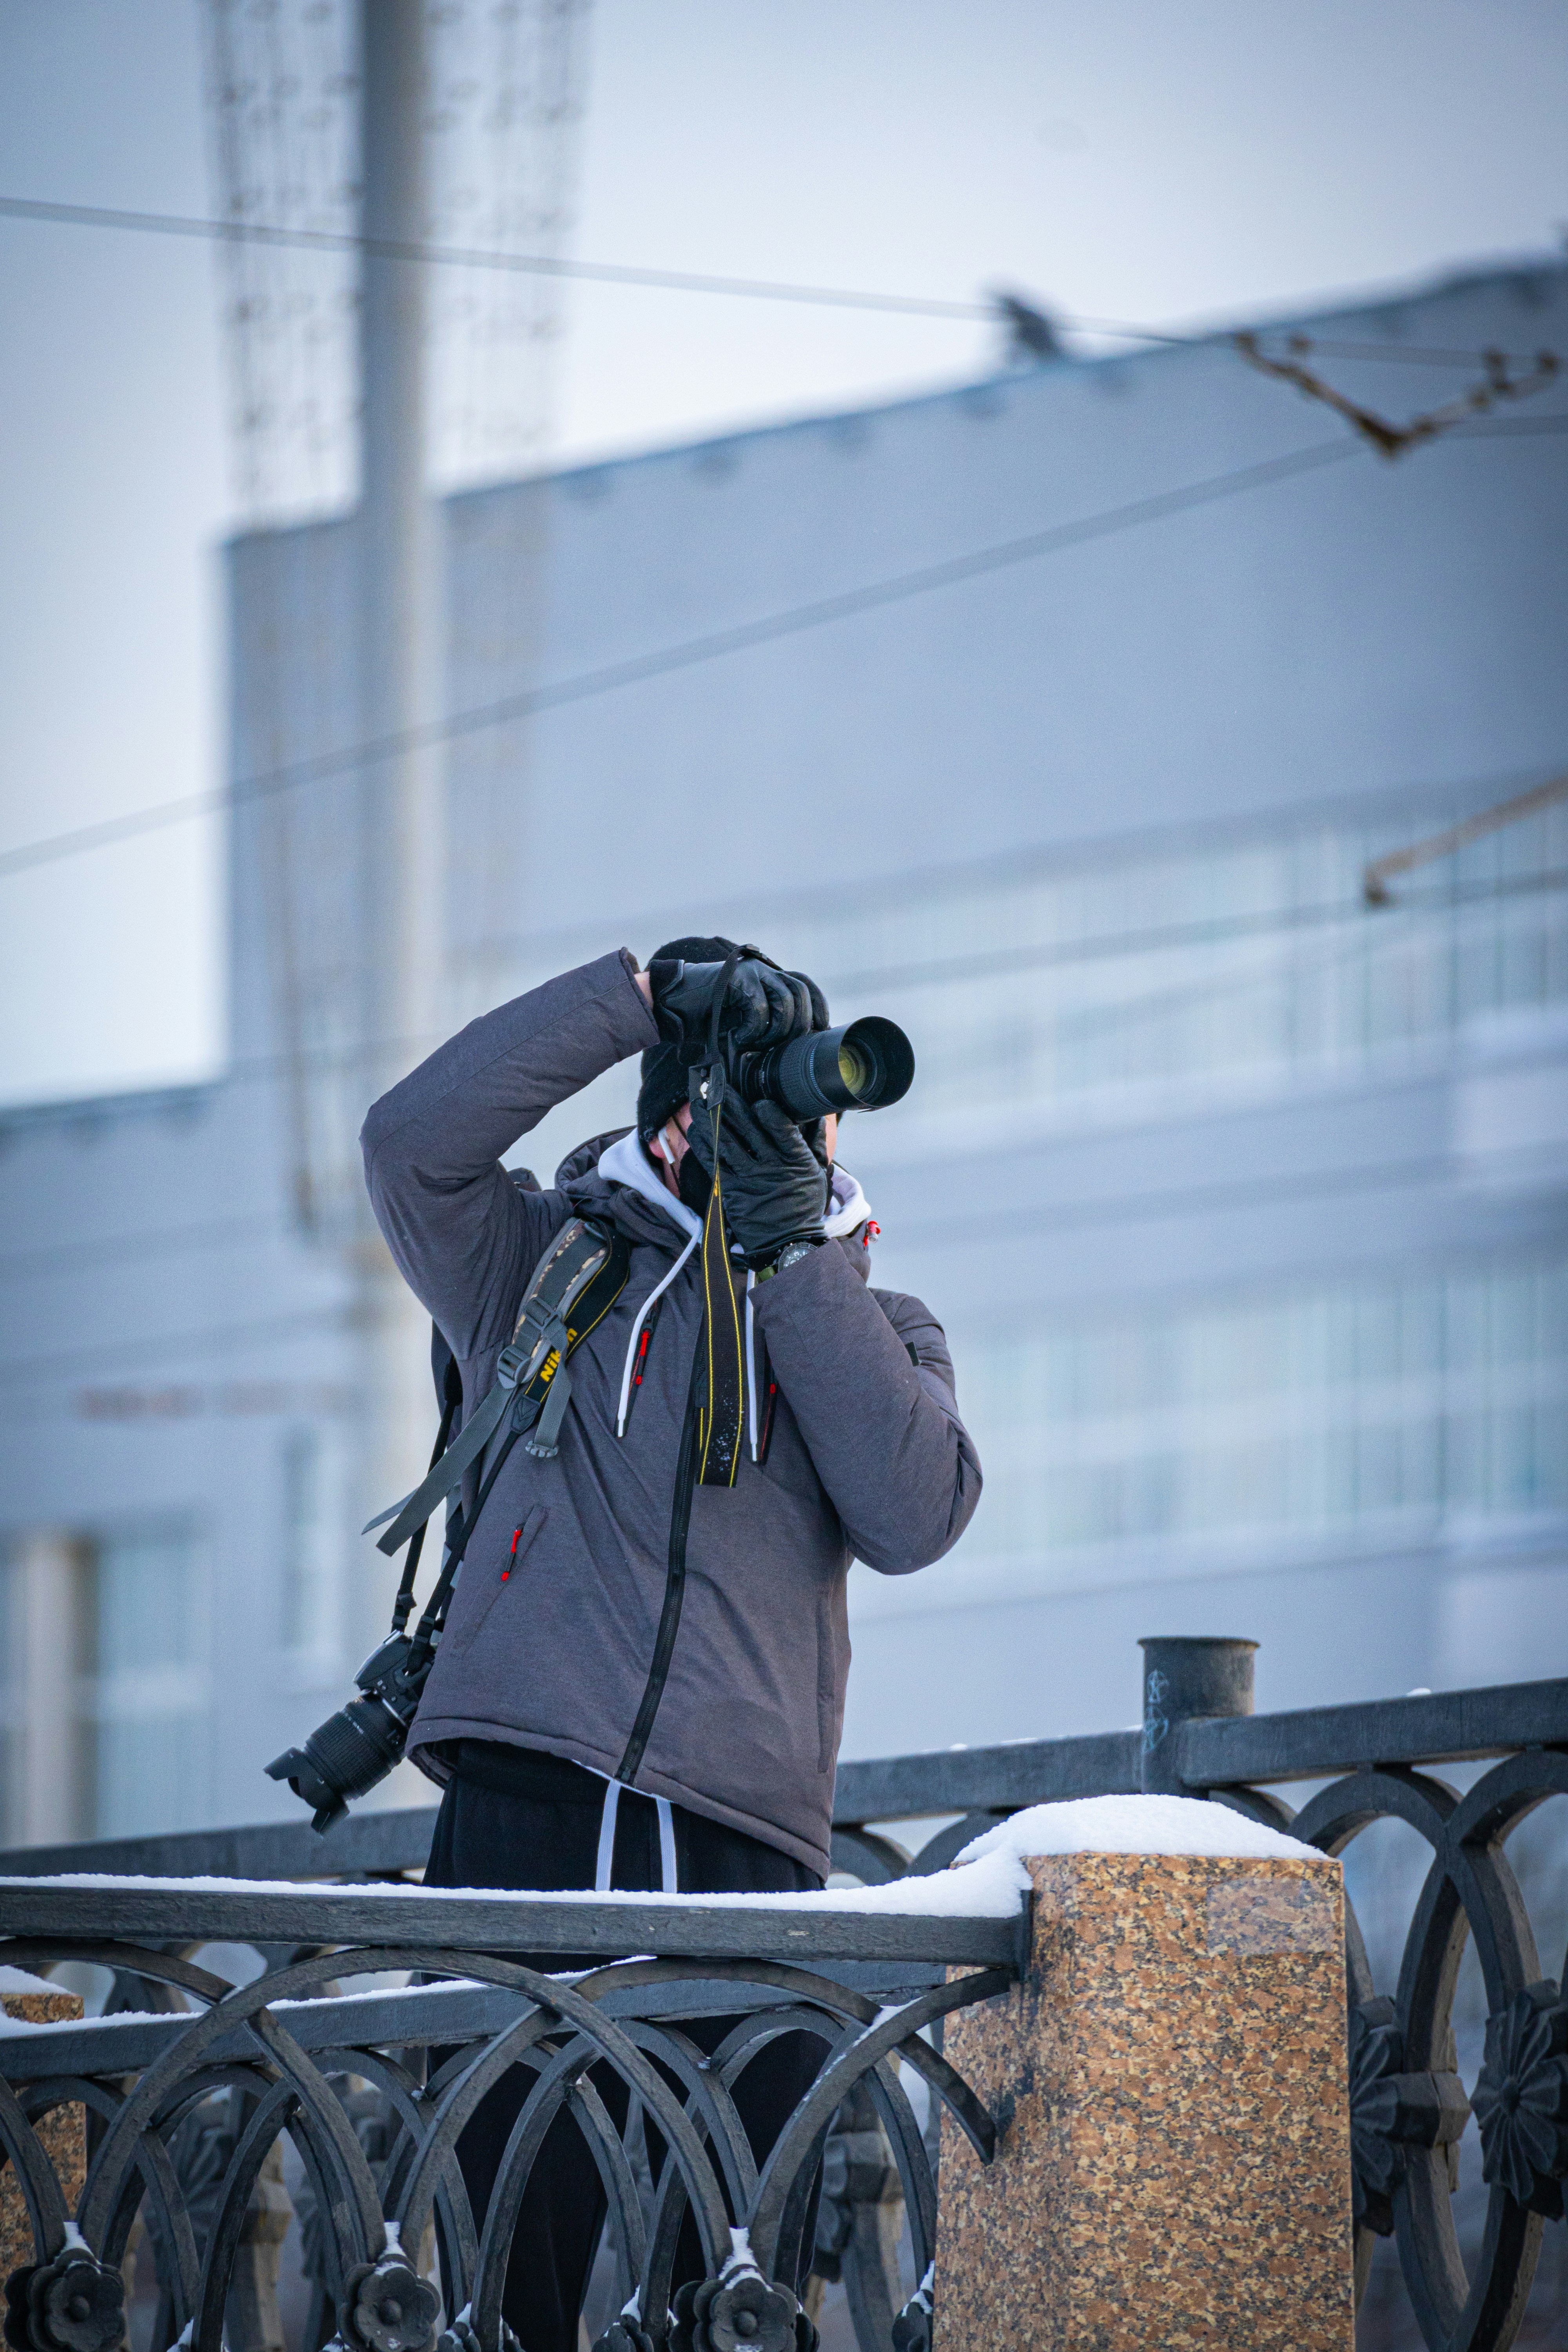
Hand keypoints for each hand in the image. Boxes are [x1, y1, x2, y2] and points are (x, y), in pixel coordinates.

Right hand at [646, 953, 814, 1051]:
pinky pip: (759, 1007)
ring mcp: (749, 971)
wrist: (671, 1005)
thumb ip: (769, 1025)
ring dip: (777, 1029)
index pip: (804, 984)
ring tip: (758, 1044)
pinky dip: (754, 1029)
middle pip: (800, 992)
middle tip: (784, 1047)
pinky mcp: (735, 978)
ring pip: (786, 999)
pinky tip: (740, 1037)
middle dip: (799, 1024)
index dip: (818, 1007)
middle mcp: (762, 970)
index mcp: (767, 977)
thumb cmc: (707, 1018)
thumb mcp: (744, 1022)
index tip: (820, 1030)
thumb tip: (797, 1047)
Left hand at [685, 1086, 828, 1264]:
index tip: (759, 1099)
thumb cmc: (803, 1206)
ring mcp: (749, 1179)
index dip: (768, 1111)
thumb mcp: (816, 1173)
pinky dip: (703, 1145)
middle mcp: (771, 1166)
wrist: (788, 1244)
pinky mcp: (731, 1191)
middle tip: (716, 1084)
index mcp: (795, 1160)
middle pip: (748, 1128)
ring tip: (699, 1099)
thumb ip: (815, 1143)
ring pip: (726, 1142)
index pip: (781, 1128)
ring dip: (711, 1119)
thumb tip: (817, 1116)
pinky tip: (696, 1130)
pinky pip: (714, 1163)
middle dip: (731, 1103)